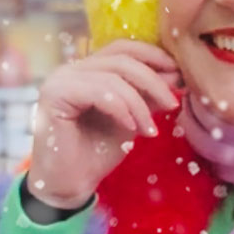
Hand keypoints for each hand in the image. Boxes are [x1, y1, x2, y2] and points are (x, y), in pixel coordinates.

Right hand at [25, 40, 181, 208]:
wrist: (70, 185)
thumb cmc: (96, 153)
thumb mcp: (131, 118)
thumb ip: (148, 96)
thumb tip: (176, 75)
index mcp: (87, 69)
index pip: (123, 48)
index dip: (153, 56)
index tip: (178, 75)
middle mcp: (71, 69)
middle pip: (121, 59)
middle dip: (153, 80)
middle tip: (174, 102)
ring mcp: (60, 79)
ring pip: (113, 76)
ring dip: (139, 103)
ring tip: (150, 129)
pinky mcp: (54, 94)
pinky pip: (98, 91)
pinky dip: (121, 108)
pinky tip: (132, 128)